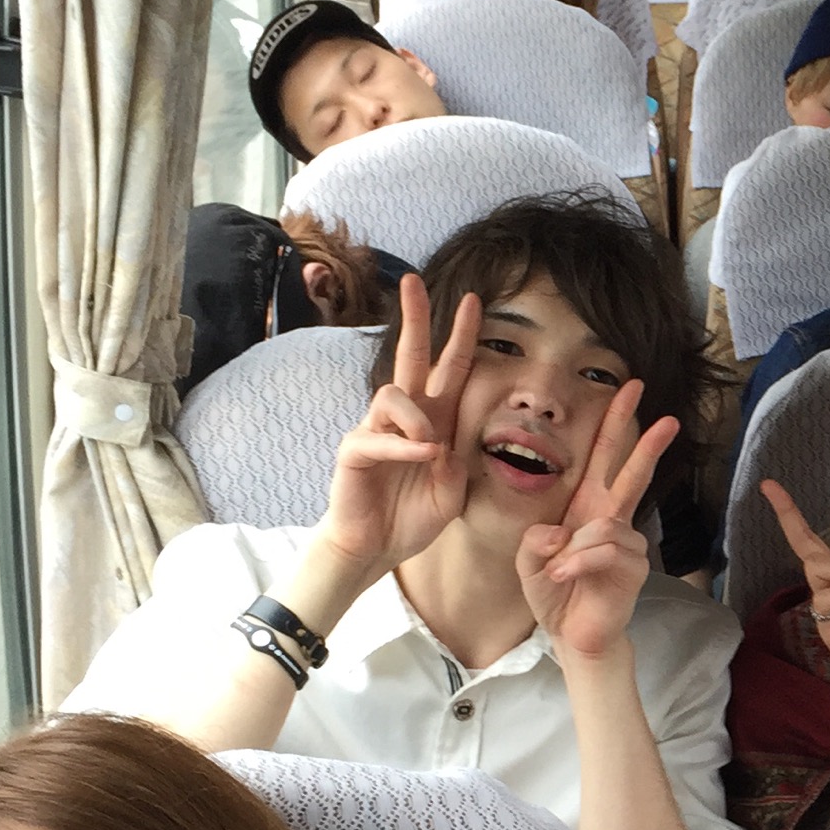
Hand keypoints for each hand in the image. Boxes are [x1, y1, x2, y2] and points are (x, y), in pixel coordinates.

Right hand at [317, 274, 478, 584]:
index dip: (461, 336)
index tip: (475, 301)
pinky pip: (377, 436)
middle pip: (408, 355)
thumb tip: (444, 444)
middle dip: (415, 318)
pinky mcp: (354, 450)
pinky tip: (420, 456)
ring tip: (429, 448)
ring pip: (394, 394)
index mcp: (433, 421)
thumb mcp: (450, 494)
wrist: (375, 548)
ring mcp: (375, 430)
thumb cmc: (411, 519)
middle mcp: (404, 418)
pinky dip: (403, 447)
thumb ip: (455, 467)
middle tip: (414, 282)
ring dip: (418, 418)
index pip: (449, 369)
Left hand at [517, 394, 677, 663]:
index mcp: (588, 507)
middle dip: (648, 444)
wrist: (572, 636)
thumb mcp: (529, 561)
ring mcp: (627, 544)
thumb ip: (536, 540)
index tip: (629, 388)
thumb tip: (561, 534)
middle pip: (633, 473)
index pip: (605, 457)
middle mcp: (613, 520)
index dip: (617, 422)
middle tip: (670, 418)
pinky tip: (565, 577)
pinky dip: (578, 564)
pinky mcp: (634, 568)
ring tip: (558, 574)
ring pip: (604, 526)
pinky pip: (605, 551)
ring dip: (573, 551)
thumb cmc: (554, 593)